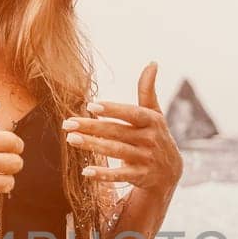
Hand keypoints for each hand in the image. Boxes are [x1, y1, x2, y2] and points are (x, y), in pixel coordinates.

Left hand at [60, 62, 182, 194]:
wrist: (170, 172)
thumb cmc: (156, 136)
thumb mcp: (155, 113)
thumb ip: (148, 90)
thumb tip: (152, 62)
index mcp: (152, 121)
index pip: (131, 113)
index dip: (112, 109)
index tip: (90, 106)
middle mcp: (150, 139)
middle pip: (117, 132)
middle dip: (91, 127)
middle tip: (67, 124)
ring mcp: (145, 159)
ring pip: (116, 151)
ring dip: (93, 146)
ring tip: (71, 139)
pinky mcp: (140, 176)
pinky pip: (120, 175)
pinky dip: (104, 174)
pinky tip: (86, 171)